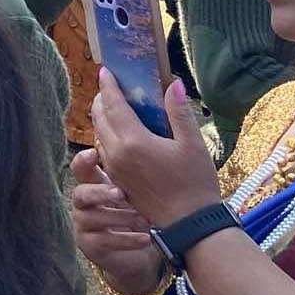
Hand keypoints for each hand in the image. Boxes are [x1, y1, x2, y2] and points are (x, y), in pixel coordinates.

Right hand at [71, 147, 168, 294]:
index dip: (83, 161)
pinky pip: (104, 241)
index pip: (81, 168)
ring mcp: (84, 225)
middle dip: (100, 193)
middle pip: (80, 193)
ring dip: (119, 218)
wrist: (143, 251)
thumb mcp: (140, 189)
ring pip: (92, 218)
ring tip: (144, 220)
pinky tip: (146, 238)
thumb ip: (138, 168)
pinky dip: (126, 239)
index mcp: (95, 184)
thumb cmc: (141, 213)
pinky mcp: (90, 246)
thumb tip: (154, 140)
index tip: (94, 153)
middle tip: (121, 194)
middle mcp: (85, 203)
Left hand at [92, 71, 221, 229]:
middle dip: (102, 99)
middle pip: (100, 118)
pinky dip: (107, 134)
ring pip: (99, 134)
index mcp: (133, 142)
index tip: (105, 70)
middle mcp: (117, 154)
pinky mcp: (116, 179)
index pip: (113, 106)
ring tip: (114, 105)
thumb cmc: (195, 183)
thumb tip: (174, 84)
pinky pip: (105, 149)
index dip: (108, 86)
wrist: (189, 223)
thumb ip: (179, 112)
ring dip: (103, 117)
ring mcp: (114, 168)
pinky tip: (121, 131)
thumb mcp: (192, 144)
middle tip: (110, 86)